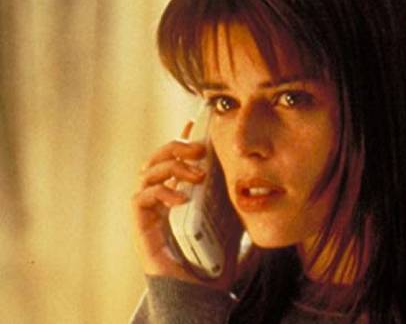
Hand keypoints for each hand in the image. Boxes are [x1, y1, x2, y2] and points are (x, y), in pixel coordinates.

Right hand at [131, 121, 238, 289]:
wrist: (201, 294)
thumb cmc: (214, 262)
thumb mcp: (231, 222)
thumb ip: (235, 202)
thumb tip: (254, 182)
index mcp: (177, 196)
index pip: (174, 160)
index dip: (181, 139)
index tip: (195, 123)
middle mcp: (159, 202)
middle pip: (154, 160)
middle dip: (175, 147)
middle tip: (199, 148)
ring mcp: (148, 214)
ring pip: (146, 174)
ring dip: (172, 167)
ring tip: (197, 175)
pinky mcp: (142, 229)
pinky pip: (140, 200)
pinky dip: (161, 193)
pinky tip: (182, 198)